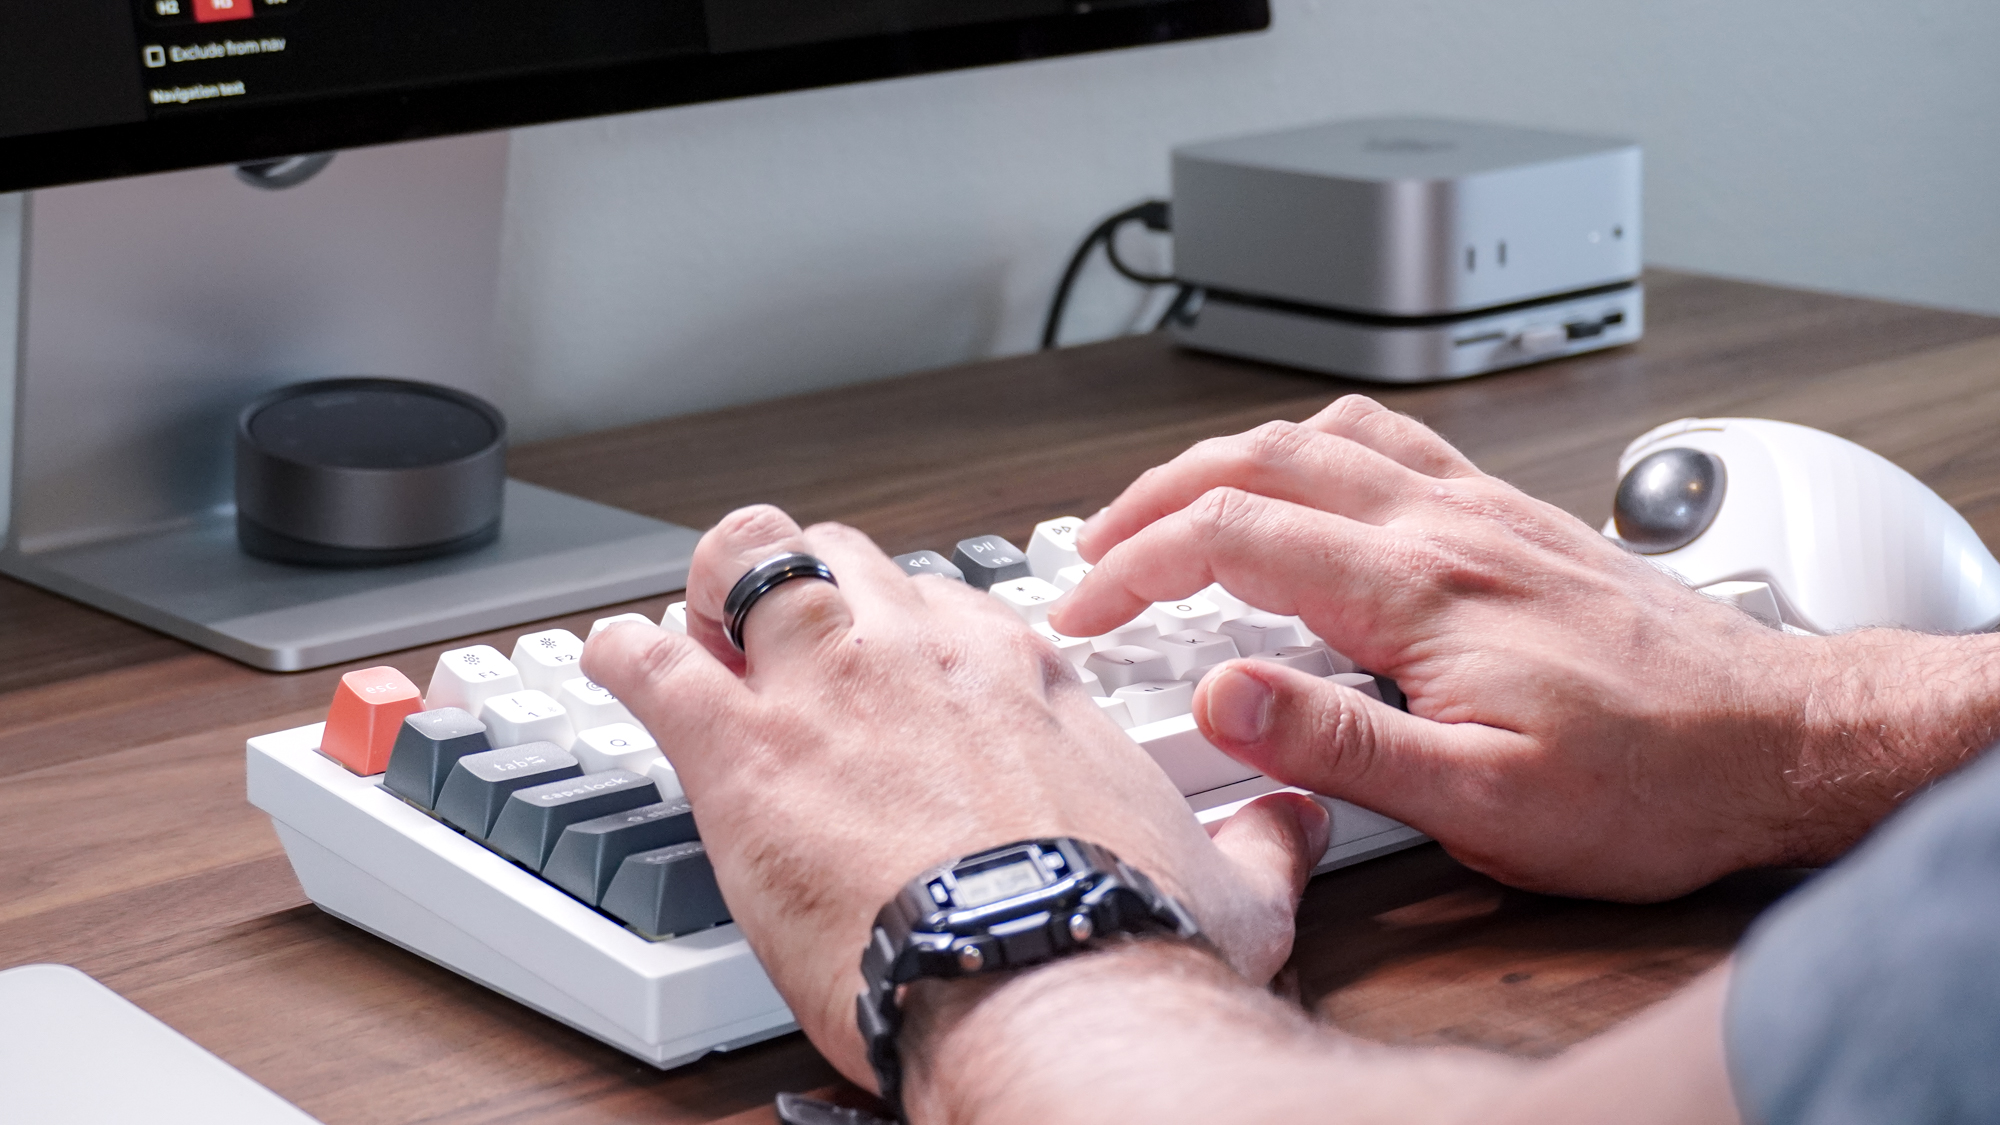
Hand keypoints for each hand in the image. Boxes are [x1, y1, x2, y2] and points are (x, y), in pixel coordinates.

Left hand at [583, 505, 1329, 1086]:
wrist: (1054, 986)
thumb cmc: (1127, 943)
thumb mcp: (1234, 886)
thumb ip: (1263, 841)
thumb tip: (1300, 825)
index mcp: (1022, 675)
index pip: (949, 604)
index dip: (909, 626)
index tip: (896, 659)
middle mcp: (923, 653)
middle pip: (842, 555)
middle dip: (805, 581)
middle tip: (781, 627)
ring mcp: (828, 685)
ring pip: (744, 560)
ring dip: (711, 585)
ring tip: (688, 614)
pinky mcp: (745, 747)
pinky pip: (649, 660)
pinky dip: (621, 655)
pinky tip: (610, 661)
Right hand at [1049, 395, 1856, 901]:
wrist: (1780, 743)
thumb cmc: (1649, 781)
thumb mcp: (1482, 802)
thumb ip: (1339, 745)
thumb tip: (1222, 698)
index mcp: (1419, 588)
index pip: (1231, 537)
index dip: (1132, 567)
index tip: (1082, 611)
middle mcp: (1446, 525)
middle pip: (1260, 457)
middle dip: (1153, 497)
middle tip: (1095, 549)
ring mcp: (1483, 509)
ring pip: (1322, 433)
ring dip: (1226, 458)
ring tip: (1173, 505)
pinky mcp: (1514, 518)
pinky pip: (1391, 441)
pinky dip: (1315, 445)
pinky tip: (1307, 482)